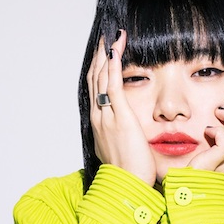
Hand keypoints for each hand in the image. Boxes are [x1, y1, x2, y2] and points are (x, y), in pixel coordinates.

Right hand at [87, 31, 156, 185]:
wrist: (127, 186)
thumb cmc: (128, 173)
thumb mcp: (120, 150)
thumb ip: (120, 136)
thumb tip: (124, 131)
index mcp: (98, 124)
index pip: (96, 89)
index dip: (99, 69)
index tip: (103, 54)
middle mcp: (98, 117)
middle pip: (95, 79)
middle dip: (100, 57)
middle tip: (105, 38)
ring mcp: (106, 117)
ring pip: (102, 79)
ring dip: (107, 55)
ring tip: (112, 37)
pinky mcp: (120, 118)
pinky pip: (114, 86)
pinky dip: (113, 67)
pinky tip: (115, 51)